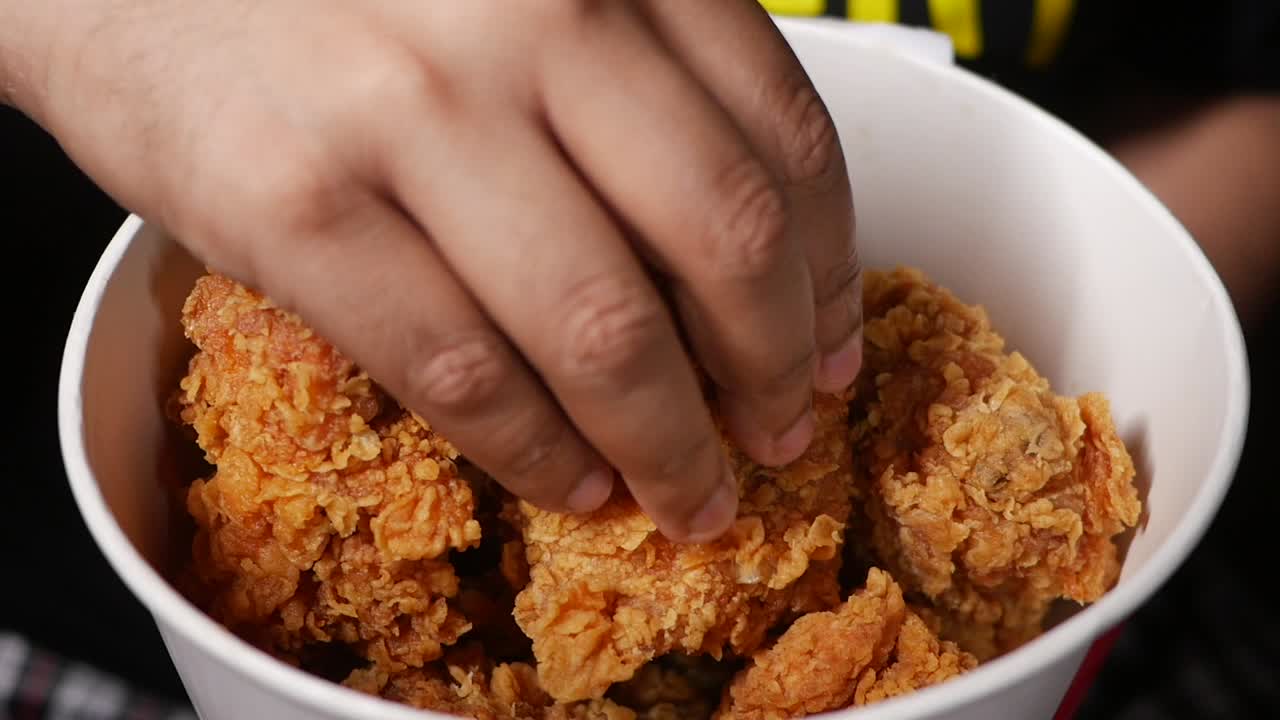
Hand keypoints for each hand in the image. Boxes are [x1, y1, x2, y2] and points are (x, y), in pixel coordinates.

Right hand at [15, 0, 860, 540]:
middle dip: (773, 371)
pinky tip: (573, 478)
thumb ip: (636, 85)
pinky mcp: (296, 203)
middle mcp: (529, 14)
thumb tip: (746, 263)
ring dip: (668, 443)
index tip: (830, 348)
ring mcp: (410, 107)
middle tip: (779, 434)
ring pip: (604, 328)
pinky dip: (540, 452)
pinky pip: (465, 371)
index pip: (782, 139)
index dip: (828, 273)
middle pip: (719, 240)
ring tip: (689, 493)